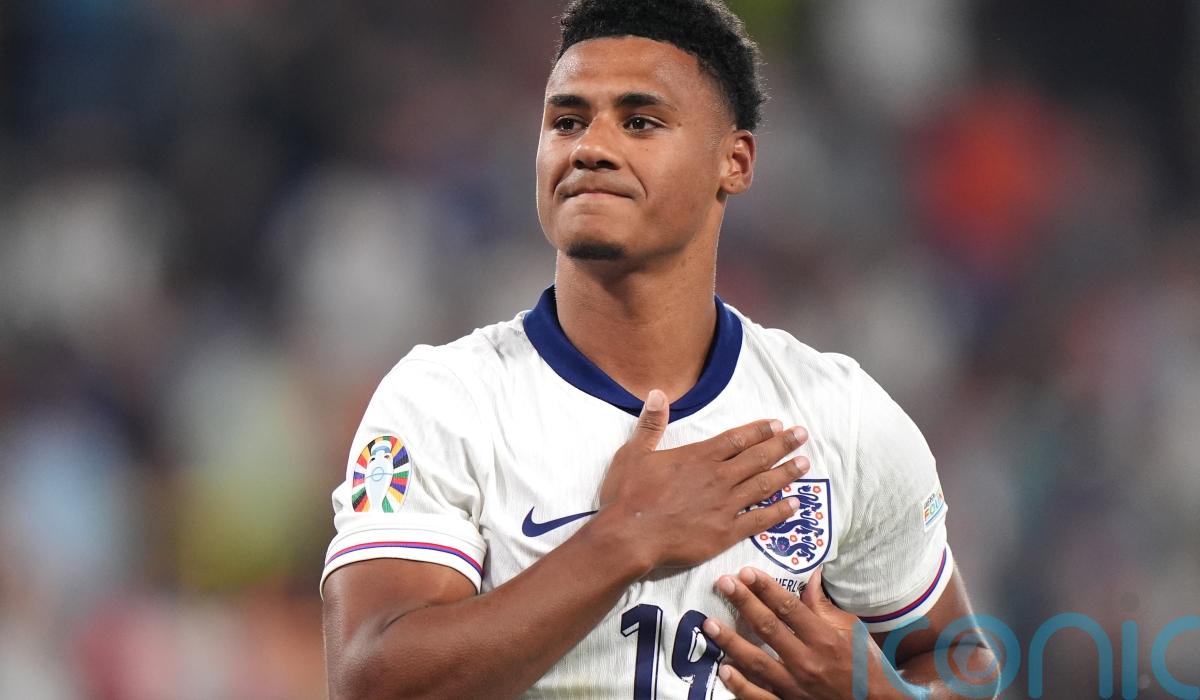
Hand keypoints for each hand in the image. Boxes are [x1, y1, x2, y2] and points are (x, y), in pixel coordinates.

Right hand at [596, 389, 810, 569]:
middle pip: (758, 457)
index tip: (778, 424)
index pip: (737, 439)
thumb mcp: (634, 453)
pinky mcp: (726, 532)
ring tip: (805, 464)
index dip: (759, 430)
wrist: (630, 536)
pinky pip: (760, 520)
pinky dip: (779, 511)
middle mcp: (718, 477)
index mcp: (698, 456)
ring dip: (786, 473)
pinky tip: (794, 505)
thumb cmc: (628, 495)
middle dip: (783, 445)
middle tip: (803, 436)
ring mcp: (725, 505)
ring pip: (764, 485)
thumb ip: (651, 424)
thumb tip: (657, 394)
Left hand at [702, 567, 899, 699]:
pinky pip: (760, 697)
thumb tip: (810, 575)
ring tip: (709, 624)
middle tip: (723, 583)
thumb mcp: (851, 631)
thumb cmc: (864, 665)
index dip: (765, 589)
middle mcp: (808, 662)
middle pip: (768, 628)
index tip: (746, 572)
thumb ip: (823, 606)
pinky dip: (740, 685)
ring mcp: (796, 687)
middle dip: (744, 603)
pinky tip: (724, 670)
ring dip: (730, 641)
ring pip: (757, 662)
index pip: (789, 608)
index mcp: (824, 639)